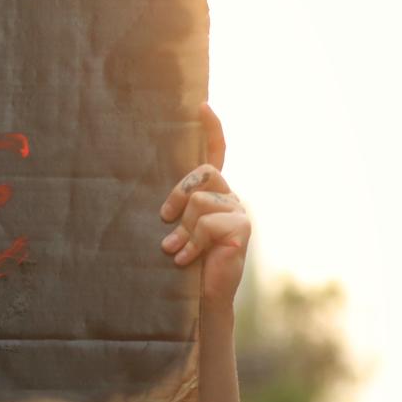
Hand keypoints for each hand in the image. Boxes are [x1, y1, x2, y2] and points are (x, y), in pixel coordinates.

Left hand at [158, 103, 250, 309]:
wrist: (203, 297)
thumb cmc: (186, 262)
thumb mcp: (178, 229)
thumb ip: (176, 209)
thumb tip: (160, 206)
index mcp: (214, 194)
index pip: (217, 154)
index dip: (212, 129)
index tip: (201, 105)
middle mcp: (230, 198)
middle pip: (203, 173)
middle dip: (179, 194)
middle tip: (166, 220)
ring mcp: (239, 212)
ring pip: (200, 203)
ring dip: (183, 231)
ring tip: (177, 251)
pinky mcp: (241, 229)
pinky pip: (206, 225)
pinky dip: (191, 244)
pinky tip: (186, 260)